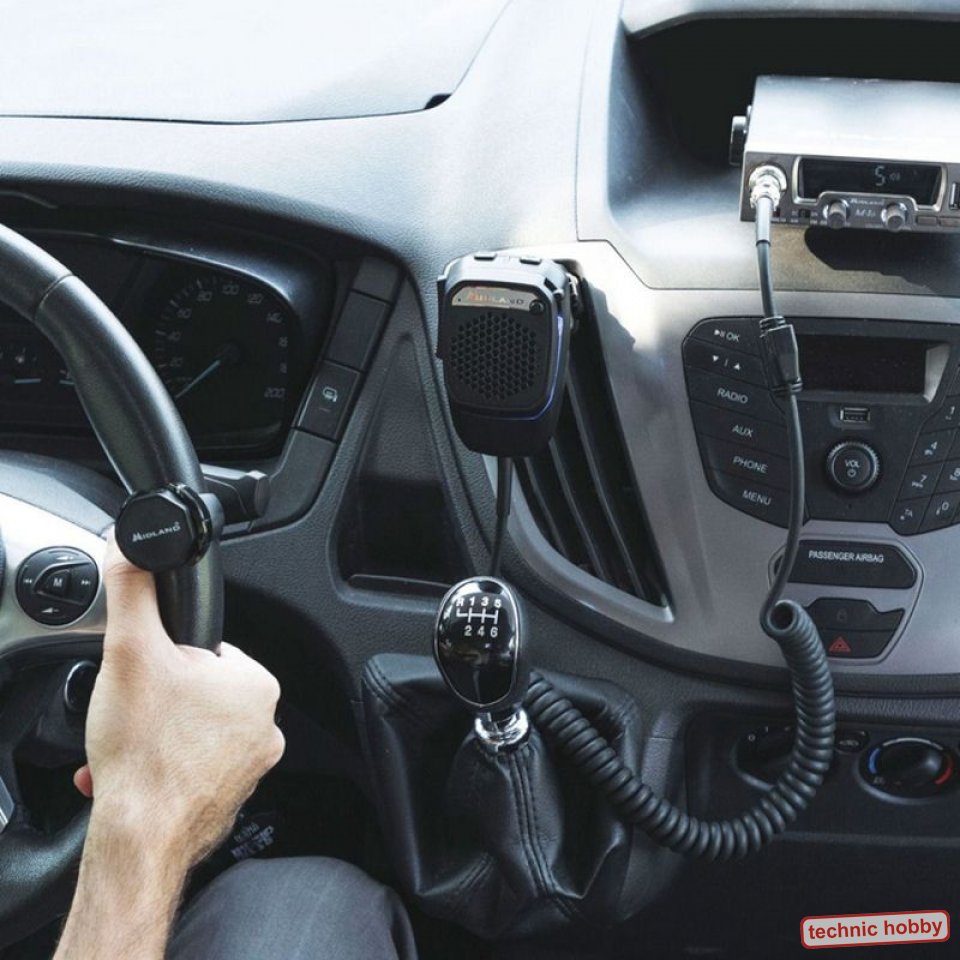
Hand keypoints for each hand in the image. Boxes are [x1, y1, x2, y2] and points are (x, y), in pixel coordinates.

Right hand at [75, 537, 283, 867]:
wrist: (138, 837)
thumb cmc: (146, 753)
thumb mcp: (132, 652)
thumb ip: (134, 592)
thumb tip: (132, 550)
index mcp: (257, 684)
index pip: (208, 651)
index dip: (168, 659)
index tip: (148, 676)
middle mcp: (265, 726)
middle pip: (196, 692)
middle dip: (158, 701)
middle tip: (134, 714)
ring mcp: (249, 765)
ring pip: (190, 731)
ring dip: (155, 734)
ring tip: (131, 745)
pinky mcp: (228, 797)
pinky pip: (190, 768)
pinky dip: (160, 766)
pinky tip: (135, 772)